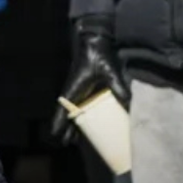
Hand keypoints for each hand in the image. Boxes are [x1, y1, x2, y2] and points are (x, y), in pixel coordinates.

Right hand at [52, 16, 128, 145]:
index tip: (55, 135)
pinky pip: (80, 105)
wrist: (94, 40)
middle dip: (65, 127)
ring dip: (72, 122)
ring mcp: (78, 88)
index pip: (63, 109)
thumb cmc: (97, 55)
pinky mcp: (84, 86)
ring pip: (72, 110)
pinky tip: (87, 122)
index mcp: (74, 88)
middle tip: (66, 142)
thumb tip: (127, 100)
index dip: (59, 122)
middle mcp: (73, 90)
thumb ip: (117, 84)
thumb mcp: (108, 70)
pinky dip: (80, 115)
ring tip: (73, 137)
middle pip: (66, 113)